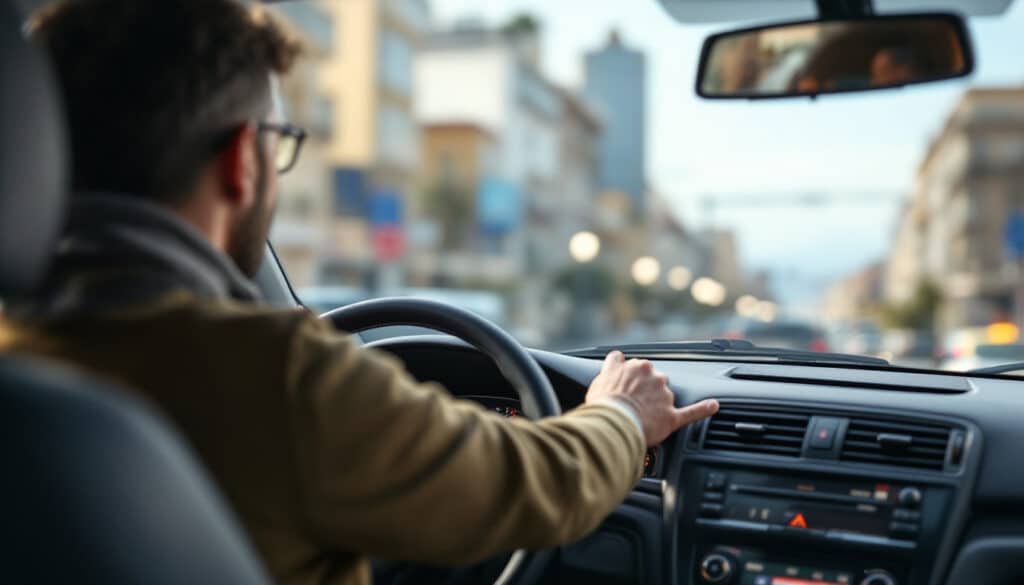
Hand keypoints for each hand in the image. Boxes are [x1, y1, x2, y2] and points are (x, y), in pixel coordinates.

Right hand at [586, 350, 718, 445]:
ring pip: (665, 397)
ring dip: (658, 405)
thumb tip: (616, 357)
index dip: (631, 380)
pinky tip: (713, 406)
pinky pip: (691, 412)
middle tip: (631, 405)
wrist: (612, 423)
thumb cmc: (604, 403)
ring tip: (642, 417)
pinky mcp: (671, 416)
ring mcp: (665, 397)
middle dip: (646, 391)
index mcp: (638, 366)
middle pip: (654, 381)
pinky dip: (703, 409)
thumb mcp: (600, 376)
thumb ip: (612, 365)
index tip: (627, 387)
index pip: (637, 368)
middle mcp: (655, 377)